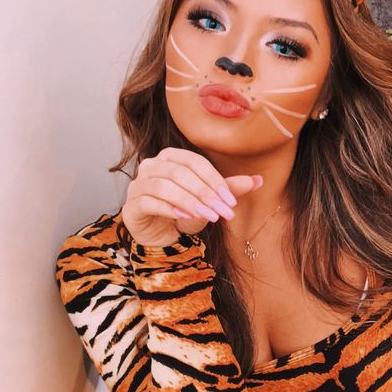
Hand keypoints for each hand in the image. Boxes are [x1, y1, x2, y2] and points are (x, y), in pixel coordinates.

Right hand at [122, 147, 262, 245]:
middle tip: (223, 212)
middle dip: (205, 193)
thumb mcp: (209, 200)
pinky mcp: (132, 205)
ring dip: (189, 202)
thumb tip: (259, 180)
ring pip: (164, 186)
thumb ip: (229, 189)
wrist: (160, 234)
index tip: (231, 201)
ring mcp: (138, 184)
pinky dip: (169, 209)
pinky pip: (149, 202)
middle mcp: (151, 165)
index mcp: (171, 157)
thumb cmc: (183, 212)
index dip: (214, 180)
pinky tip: (184, 218)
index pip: (195, 162)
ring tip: (208, 216)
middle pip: (180, 173)